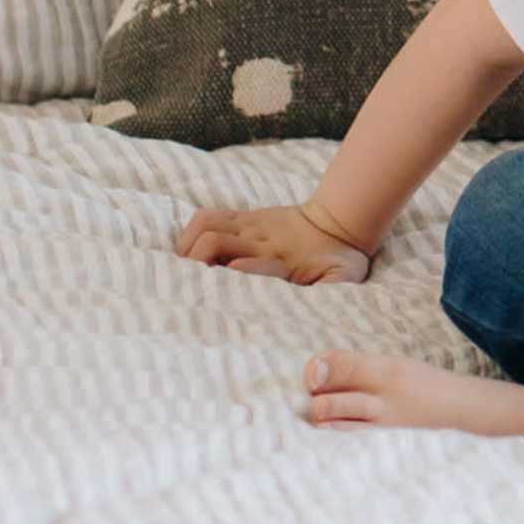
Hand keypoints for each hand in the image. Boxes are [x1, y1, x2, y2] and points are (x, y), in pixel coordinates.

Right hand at [173, 200, 373, 285]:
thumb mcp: (341, 280)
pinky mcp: (244, 217)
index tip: (212, 297)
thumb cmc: (339, 260)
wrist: (340, 221)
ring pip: (204, 226)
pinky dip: (190, 233)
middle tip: (187, 290)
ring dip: (186, 248)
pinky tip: (188, 254)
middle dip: (193, 266)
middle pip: (212, 243)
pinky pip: (207, 217)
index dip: (227, 278)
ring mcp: (249, 226)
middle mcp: (260, 241)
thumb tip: (296, 306)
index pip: (246, 266)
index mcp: (281, 261)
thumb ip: (325, 293)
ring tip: (182, 273)